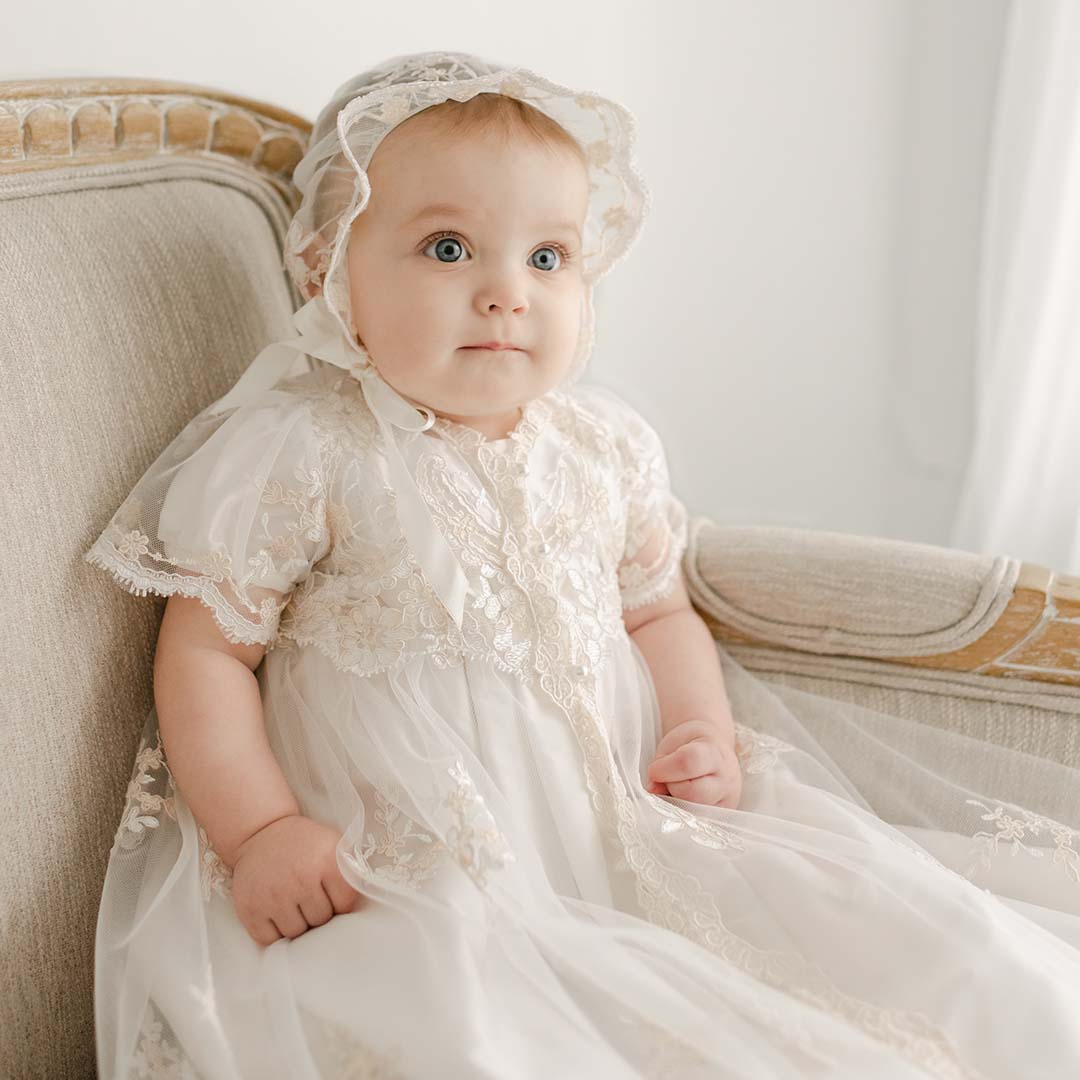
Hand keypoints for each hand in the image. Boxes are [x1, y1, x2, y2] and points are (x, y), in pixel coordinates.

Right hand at [231, 813, 364, 945]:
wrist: (261, 833)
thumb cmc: (303, 844)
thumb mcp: (332, 845)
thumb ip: (350, 873)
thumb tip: (362, 911)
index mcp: (327, 861)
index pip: (345, 905)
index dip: (339, 903)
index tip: (330, 893)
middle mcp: (301, 879)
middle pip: (320, 920)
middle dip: (317, 913)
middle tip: (308, 896)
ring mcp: (274, 895)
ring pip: (296, 933)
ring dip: (297, 923)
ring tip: (292, 903)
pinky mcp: (250, 909)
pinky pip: (269, 940)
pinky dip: (274, 933)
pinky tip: (276, 912)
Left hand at [644, 718, 742, 809]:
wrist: (715, 747)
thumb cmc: (691, 744)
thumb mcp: (672, 745)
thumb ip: (661, 766)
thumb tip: (653, 790)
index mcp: (714, 752)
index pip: (688, 763)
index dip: (664, 769)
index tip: (654, 769)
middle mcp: (726, 778)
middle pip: (694, 793)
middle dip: (672, 788)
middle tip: (669, 780)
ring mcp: (728, 800)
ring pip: (696, 813)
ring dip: (678, 804)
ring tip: (678, 790)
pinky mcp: (724, 817)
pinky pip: (699, 823)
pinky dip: (685, 815)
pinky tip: (684, 801)